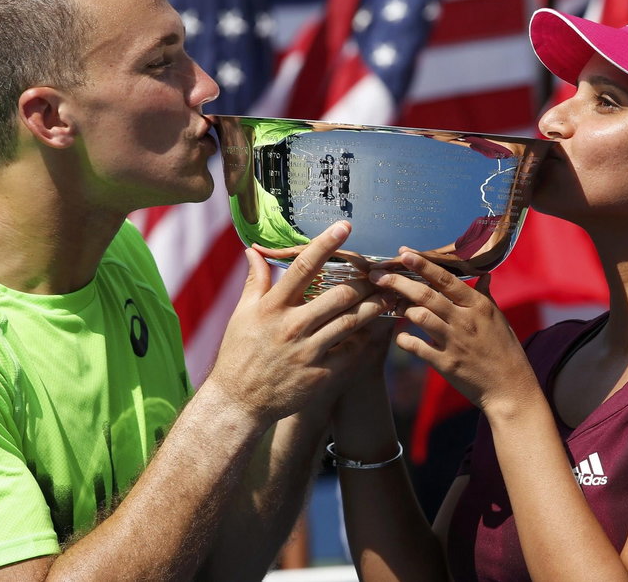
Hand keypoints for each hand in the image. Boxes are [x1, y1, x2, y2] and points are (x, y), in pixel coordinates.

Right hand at [207, 221, 389, 424]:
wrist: (238, 402)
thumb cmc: (239, 354)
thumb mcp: (242, 314)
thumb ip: (255, 281)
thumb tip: (253, 251)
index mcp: (272, 308)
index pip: (304, 268)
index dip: (326, 244)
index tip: (345, 226)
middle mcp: (292, 327)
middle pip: (339, 294)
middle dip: (364, 281)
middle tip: (380, 271)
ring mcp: (308, 352)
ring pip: (352, 321)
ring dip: (375, 305)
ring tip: (389, 295)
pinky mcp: (321, 375)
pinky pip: (352, 351)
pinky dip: (366, 337)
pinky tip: (377, 328)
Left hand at [367, 251, 537, 414]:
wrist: (510, 389)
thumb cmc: (505, 351)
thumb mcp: (498, 319)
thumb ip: (485, 296)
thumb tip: (484, 275)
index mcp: (478, 306)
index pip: (446, 279)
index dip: (423, 264)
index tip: (404, 253)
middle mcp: (465, 320)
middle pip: (426, 294)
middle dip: (398, 282)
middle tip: (378, 275)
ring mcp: (454, 342)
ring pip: (420, 317)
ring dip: (402, 309)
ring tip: (392, 305)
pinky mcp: (446, 364)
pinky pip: (417, 347)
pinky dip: (404, 340)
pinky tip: (401, 338)